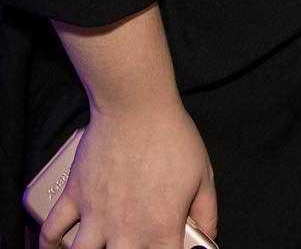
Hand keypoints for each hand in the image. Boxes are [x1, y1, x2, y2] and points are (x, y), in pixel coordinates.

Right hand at [40, 103, 216, 248]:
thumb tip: (210, 235)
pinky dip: (49, 243)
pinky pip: (52, 230)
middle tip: (129, 244)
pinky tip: (56, 247)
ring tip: (99, 246)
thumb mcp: (203, 174)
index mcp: (159, 228)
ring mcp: (94, 216)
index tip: (167, 248)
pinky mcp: (74, 197)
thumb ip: (206, 211)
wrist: (137, 107)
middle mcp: (124, 230)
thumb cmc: (172, 137)